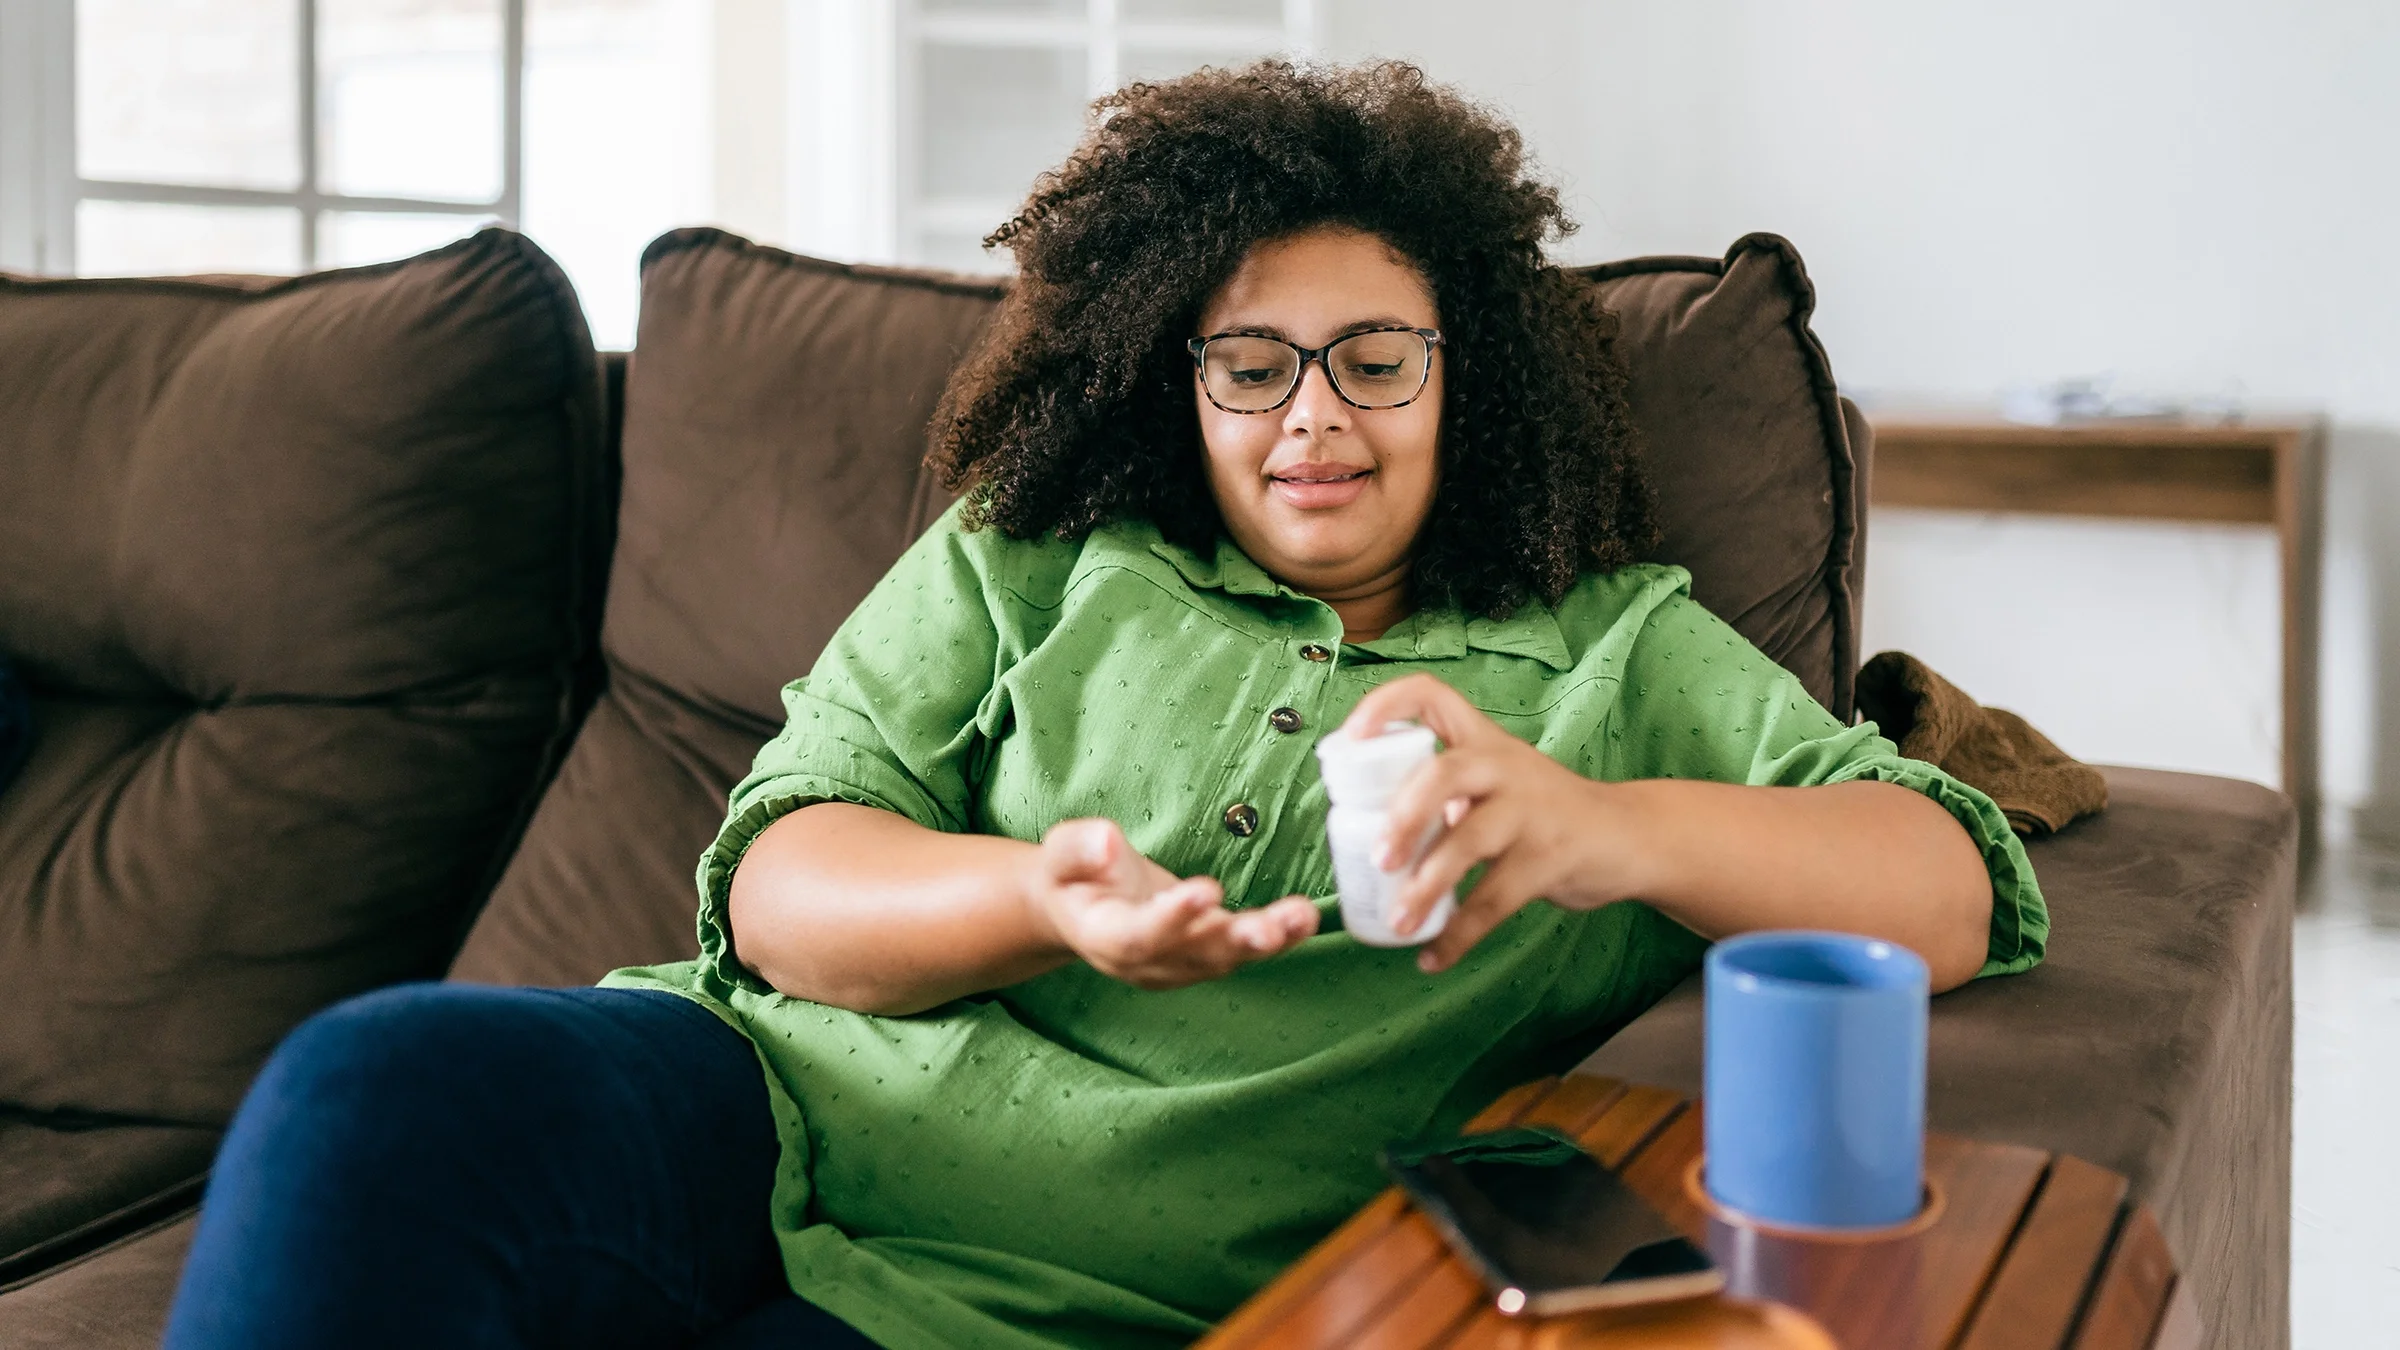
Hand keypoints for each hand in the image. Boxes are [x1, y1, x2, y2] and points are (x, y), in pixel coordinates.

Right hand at [1021, 818, 1318, 990]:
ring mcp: (1180, 962)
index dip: (1172, 918)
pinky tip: (1305, 918)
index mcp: (1105, 937)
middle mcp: (1147, 961)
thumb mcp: (1059, 853)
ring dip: (1267, 941)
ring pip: (1226, 957)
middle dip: (1232, 940)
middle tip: (1266, 928)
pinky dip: (1279, 937)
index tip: (1204, 890)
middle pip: (1192, 956)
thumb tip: (1105, 842)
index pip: (1137, 935)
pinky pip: (1243, 950)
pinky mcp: (1209, 952)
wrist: (1081, 909)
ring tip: (1299, 918)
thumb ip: (1078, 848)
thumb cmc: (1073, 875)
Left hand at [1341, 674, 1651, 972]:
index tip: (1351, 738)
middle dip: (1405, 816)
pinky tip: (1433, 957)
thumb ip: (1444, 799)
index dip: (1386, 707)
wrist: (1627, 836)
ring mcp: (1531, 811)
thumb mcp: (1497, 784)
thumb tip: (1370, 836)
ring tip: (1400, 922)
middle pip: (1446, 773)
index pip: (1431, 696)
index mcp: (1483, 741)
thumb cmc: (1541, 811)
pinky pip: (1496, 900)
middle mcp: (1505, 767)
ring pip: (1471, 841)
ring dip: (1428, 886)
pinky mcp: (1550, 859)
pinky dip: (1459, 934)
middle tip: (1378, 859)